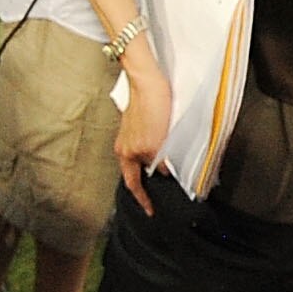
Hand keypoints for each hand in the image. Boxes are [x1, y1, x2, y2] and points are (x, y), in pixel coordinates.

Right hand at [109, 46, 172, 212]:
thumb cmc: (150, 106)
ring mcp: (129, 135)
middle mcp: (124, 146)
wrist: (148, 81)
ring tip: (168, 169)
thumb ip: (159, 160)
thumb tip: (164, 172)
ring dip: (153, 165)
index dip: (143, 199)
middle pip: (136, 172)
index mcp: (126, 153)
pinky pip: (145, 145)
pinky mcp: (137, 123)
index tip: (150, 210)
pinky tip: (165, 148)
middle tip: (160, 192)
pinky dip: (154, 151)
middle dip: (147, 182)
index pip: (133, 184)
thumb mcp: (157, 141)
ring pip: (142, 158)